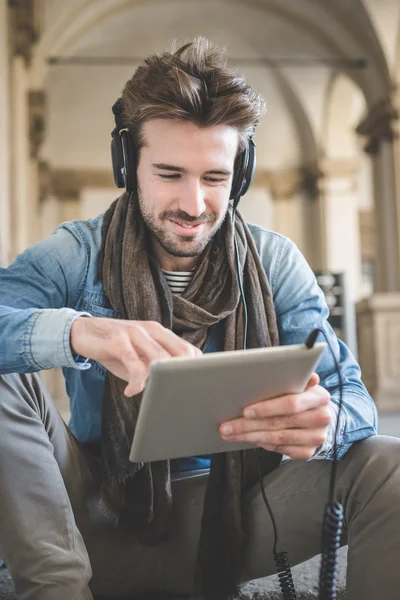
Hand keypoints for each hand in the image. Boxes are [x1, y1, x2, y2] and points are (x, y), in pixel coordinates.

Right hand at [70, 317, 200, 396]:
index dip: (195, 368)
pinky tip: (130, 391)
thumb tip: (169, 389)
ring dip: (160, 380)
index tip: (193, 387)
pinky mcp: (118, 340)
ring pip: (160, 357)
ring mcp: (135, 333)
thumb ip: (153, 370)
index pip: (188, 349)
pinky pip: (134, 364)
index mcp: (160, 333)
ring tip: (154, 394)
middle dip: (183, 375)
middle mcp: (151, 330)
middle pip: (180, 352)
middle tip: (176, 393)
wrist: (81, 332)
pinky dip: (136, 382)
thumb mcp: (137, 359)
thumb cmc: (113, 348)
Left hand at [219, 373, 331, 459]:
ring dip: (249, 436)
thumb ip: (292, 376)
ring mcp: (316, 437)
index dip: (266, 408)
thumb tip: (284, 364)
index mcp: (319, 396)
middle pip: (278, 423)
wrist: (320, 417)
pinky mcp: (308, 452)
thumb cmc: (303, 396)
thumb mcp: (300, 383)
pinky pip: (279, 448)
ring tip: (230, 433)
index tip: (245, 411)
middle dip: (248, 425)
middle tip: (226, 426)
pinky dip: (261, 443)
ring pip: (276, 438)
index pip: (291, 404)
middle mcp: (321, 418)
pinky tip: (248, 438)